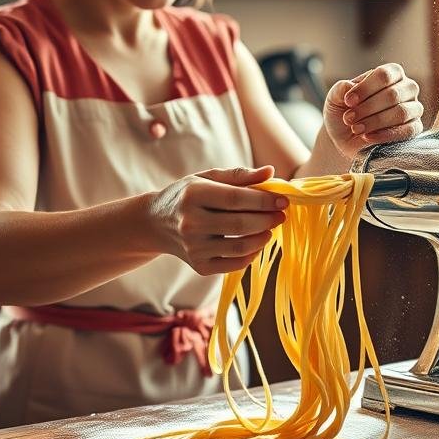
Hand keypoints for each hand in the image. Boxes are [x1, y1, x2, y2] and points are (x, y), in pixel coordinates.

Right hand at [145, 166, 287, 275]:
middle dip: (268, 220)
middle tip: (282, 215)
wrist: (155, 223)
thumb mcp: (207, 178)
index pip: (236, 199)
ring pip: (240, 247)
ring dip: (263, 238)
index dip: (264, 200)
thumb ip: (239, 175)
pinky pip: (234, 264)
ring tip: (270, 228)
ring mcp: (193, 248)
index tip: (284, 200)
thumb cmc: (187, 195)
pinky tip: (256, 243)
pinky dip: (251, 254)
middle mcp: (190, 223)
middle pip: (240, 225)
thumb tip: (271, 172)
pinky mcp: (198, 266)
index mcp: (193, 195)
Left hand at [324, 63, 424, 158]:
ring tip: (356, 128)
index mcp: (391, 74)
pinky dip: (385, 135)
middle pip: (393, 94)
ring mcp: (413, 108)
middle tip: (348, 118)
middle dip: (367, 108)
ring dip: (375, 121)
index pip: (384, 75)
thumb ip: (340, 89)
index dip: (365, 88)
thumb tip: (350, 86)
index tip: (347, 101)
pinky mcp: (414, 129)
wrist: (345, 138)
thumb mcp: (335, 98)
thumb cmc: (344, 112)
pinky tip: (367, 137)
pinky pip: (408, 130)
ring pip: (401, 112)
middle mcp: (406, 88)